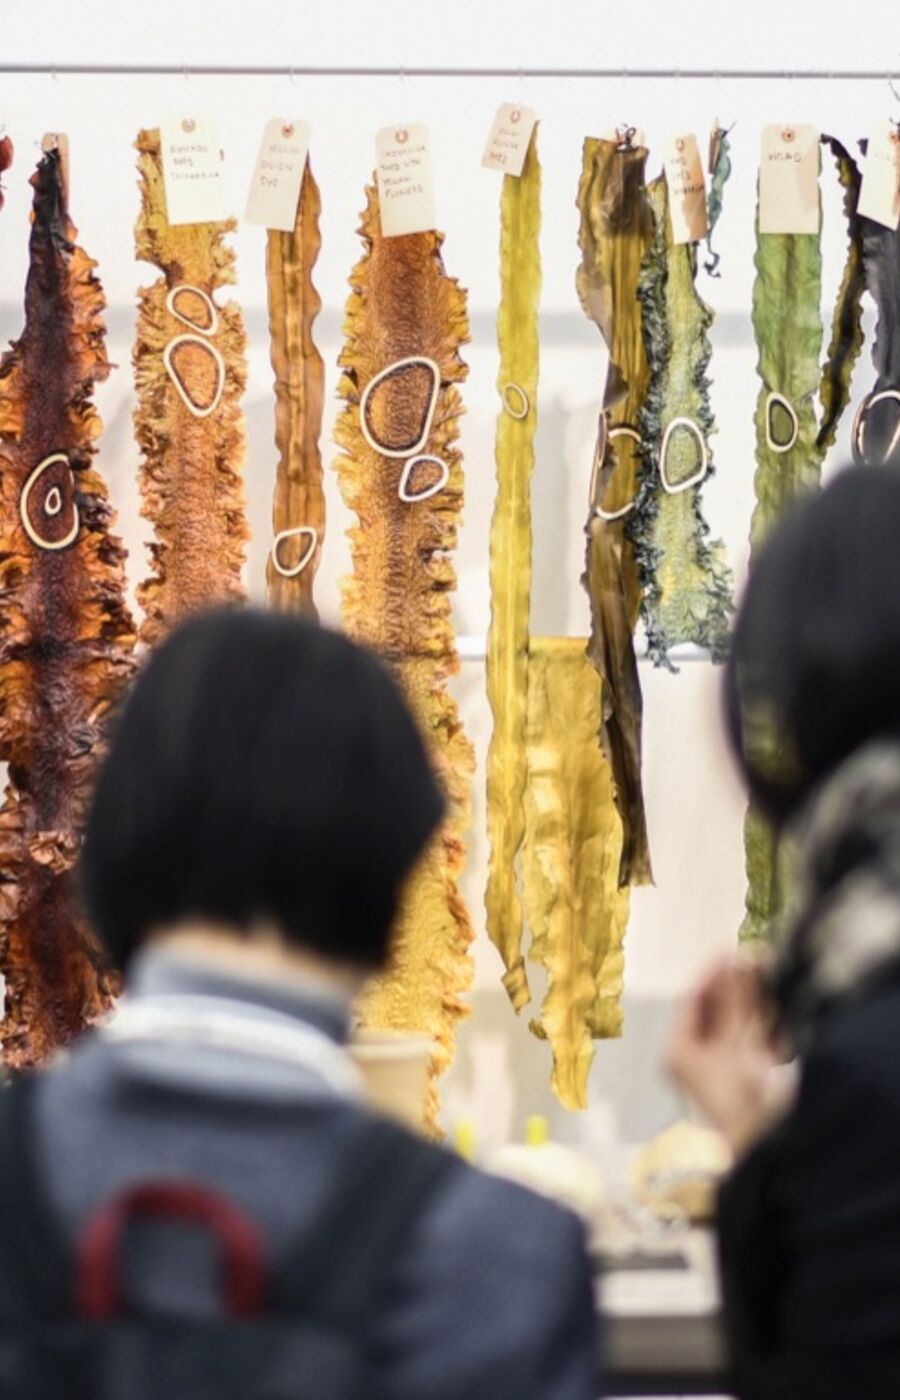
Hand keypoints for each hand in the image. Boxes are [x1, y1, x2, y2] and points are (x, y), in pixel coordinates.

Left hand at [666, 956, 790, 1158]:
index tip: (731, 950)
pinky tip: (777, 1017)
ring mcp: (713, 1071)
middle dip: (737, 988)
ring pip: (732, 1026)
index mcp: (678, 1049)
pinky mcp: (736, 1081)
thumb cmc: (742, 1096)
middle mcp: (689, 1059)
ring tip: (770, 983)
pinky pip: (746, 1044)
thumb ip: (740, 1000)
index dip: (712, 973)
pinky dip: (760, 1029)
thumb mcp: (739, 1041)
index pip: (693, 1000)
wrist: (763, 1148)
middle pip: (713, 1012)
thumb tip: (739, 959)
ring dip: (752, 1005)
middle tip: (756, 962)